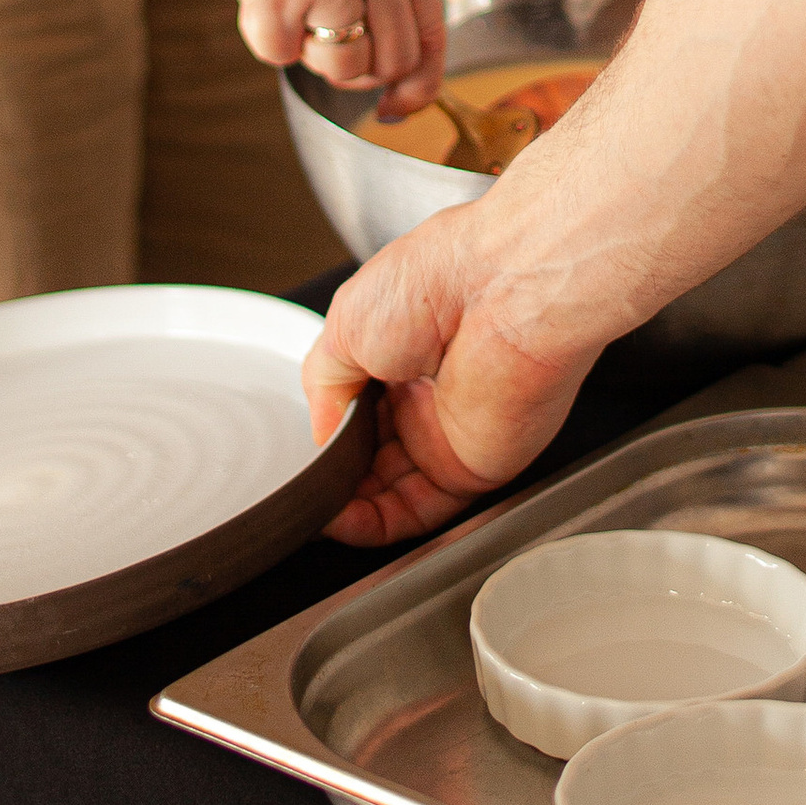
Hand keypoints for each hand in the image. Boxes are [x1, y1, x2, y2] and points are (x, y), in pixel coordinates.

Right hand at [154, 0, 443, 107]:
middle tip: (319, 37)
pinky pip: (282, 56)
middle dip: (357, 68)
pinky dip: (264, 37)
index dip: (421, 82)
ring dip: (311, 54)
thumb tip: (397, 64)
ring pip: (344, 67)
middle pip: (393, 60)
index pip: (432, 30)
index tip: (399, 105)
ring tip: (287, 1)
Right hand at [305, 206, 606, 544]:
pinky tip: (337, 519)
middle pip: (371, 452)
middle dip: (333, 470)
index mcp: (403, 348)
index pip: (357, 407)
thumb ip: (322, 385)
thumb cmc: (441, 280)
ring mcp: (450, 433)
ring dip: (345, 505)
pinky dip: (374, 524)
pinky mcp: (473, 468)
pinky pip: (419, 511)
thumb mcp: (344, 323)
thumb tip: (316, 433)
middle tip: (299, 481)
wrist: (505, 294)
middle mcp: (429, 392)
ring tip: (308, 504)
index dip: (327, 431)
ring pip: (389, 489)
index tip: (299, 450)